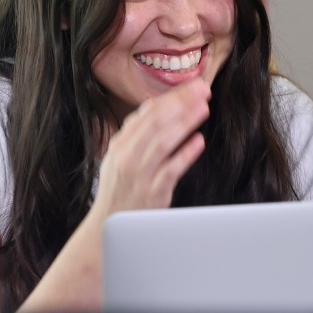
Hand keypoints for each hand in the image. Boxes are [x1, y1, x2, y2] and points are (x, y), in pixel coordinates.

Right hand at [90, 79, 210, 220]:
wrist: (108, 226)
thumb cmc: (120, 188)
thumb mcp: (120, 156)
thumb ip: (136, 131)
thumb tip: (153, 104)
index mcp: (120, 144)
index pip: (148, 113)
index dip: (172, 97)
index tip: (193, 85)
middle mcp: (128, 157)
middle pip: (156, 123)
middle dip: (181, 103)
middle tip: (203, 90)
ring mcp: (140, 175)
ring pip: (163, 142)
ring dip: (185, 122)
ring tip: (204, 108)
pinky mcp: (153, 193)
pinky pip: (170, 170)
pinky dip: (185, 154)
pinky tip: (199, 141)